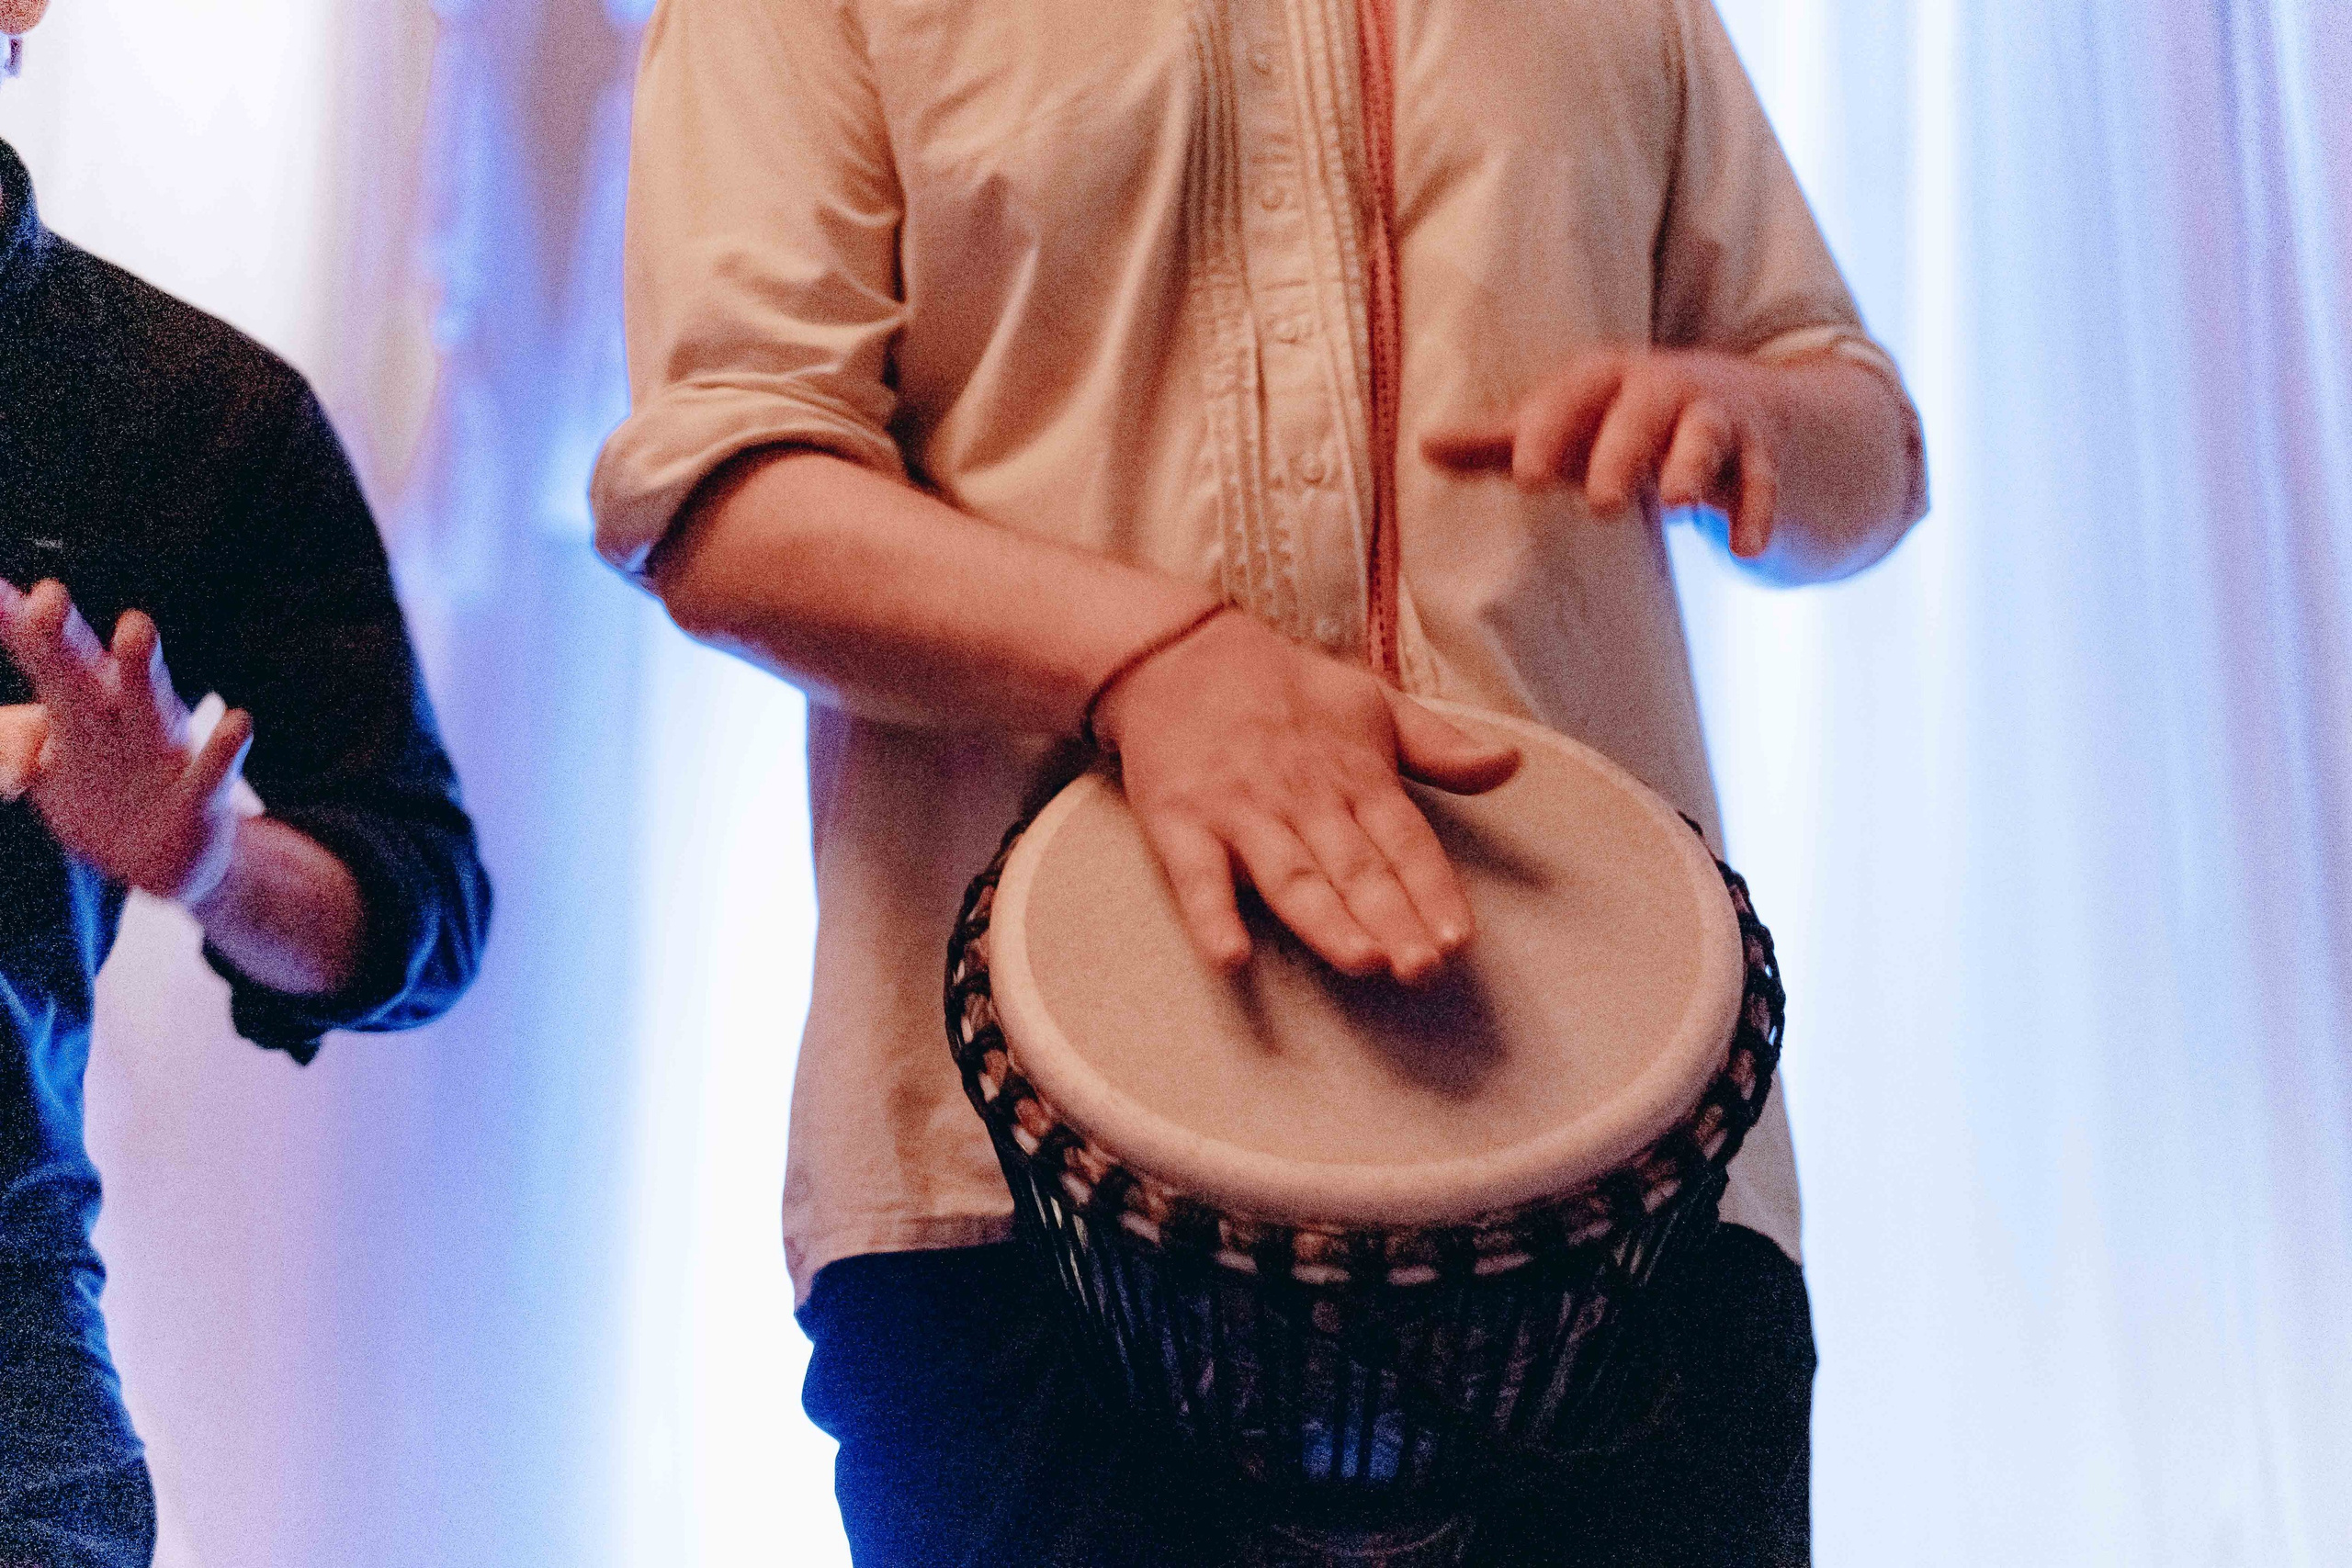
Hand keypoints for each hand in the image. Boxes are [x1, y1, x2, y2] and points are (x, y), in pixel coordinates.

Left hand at [0, 579, 253, 903]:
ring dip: (141, 669)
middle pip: (87, 672)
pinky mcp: (200, 798)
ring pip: (150, 706)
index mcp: (82, 708)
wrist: (167, 859)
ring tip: (133, 628)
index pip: (44, 661)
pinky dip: (224, 750)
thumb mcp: (50, 775)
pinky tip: (236, 724)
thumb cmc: (108, 797)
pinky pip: (213, 772)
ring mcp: (164, 754)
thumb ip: (19, 748)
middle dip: (65, 636)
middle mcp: (123, 718)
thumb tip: (7, 765)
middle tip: (47, 597)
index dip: (17, 627)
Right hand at [1093, 611, 1519, 984]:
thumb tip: (1510, 764)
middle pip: (1356, 869)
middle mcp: (1303, 796)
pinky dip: (1212, 918)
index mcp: (1355, 774)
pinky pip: (1197, 877)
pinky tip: (1231, 956)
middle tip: (1423, 969)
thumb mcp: (1373, 702)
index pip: (1405, 841)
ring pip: (1290, 876)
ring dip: (1326, 920)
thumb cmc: (1285, 689)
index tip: (1459, 939)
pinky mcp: (1179, 822)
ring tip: (1362, 960)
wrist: (1177, 653)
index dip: (1433, 890)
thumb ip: (1440, 746)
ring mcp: (1241, 812)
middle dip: (1393, 920)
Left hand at [1422, 348, 1788, 557]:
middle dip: (1622, 450)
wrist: (1748, 410)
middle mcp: (1665, 389)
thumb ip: (1504, 441)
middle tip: (1600, 502)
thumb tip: (1424, 446)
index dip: (1548, 431)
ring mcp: (1718, 419)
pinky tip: (1743, 549)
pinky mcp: (1762, 457)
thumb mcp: (1572, 425)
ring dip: (1692, 465)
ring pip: (1708, 435)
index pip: (1573, 396)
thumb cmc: (1629, 424)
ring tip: (1677, 504)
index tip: (1524, 477)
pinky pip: (1763, 483)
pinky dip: (1756, 513)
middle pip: (1643, 411)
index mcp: (1609, 379)